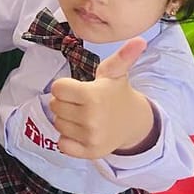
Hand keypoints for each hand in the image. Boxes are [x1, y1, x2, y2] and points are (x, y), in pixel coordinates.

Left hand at [50, 37, 154, 158]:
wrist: (133, 123)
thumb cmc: (117, 93)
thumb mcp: (116, 73)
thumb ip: (122, 56)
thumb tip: (139, 40)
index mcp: (93, 96)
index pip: (57, 88)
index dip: (64, 86)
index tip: (77, 88)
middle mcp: (91, 118)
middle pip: (54, 106)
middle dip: (64, 102)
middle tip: (80, 102)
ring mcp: (90, 137)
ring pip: (57, 124)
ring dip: (65, 119)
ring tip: (82, 115)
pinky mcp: (89, 152)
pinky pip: (63, 145)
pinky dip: (67, 139)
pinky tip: (80, 131)